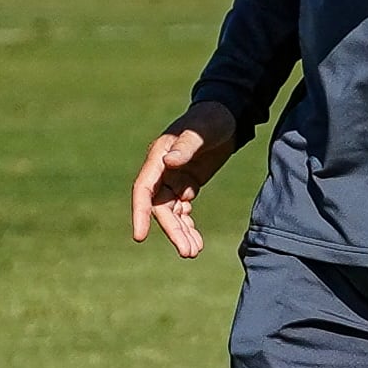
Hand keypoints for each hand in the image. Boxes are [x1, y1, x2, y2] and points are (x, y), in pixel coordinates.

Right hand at [130, 101, 239, 258]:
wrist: (227, 115)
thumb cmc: (212, 119)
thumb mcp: (202, 131)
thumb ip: (186, 145)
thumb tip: (168, 162)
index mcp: (158, 157)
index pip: (144, 190)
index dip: (140, 214)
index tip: (140, 237)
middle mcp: (161, 171)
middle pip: (160, 208)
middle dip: (172, 231)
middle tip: (187, 252)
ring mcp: (173, 179)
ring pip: (171, 213)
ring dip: (180, 233)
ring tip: (194, 252)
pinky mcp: (186, 184)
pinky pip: (182, 210)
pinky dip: (188, 226)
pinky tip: (197, 242)